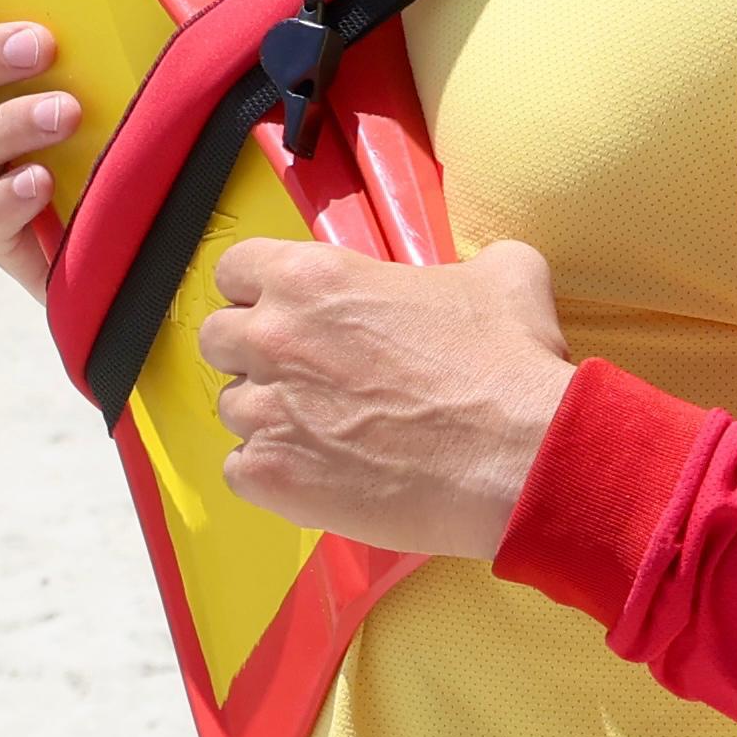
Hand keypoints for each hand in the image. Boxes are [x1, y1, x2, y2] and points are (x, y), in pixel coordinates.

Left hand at [196, 238, 577, 560]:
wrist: (519, 456)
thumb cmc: (507, 366)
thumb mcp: (503, 275)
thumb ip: (469, 261)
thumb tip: (480, 269)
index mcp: (311, 278)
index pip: (233, 269)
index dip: (257, 292)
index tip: (283, 313)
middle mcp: (274, 337)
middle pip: (217, 339)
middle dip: (253, 354)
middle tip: (304, 376)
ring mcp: (267, 410)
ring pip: (232, 408)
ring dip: (268, 417)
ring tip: (325, 432)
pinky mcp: (272, 475)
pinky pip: (239, 470)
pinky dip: (271, 473)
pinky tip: (320, 472)